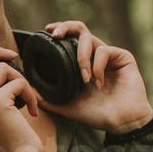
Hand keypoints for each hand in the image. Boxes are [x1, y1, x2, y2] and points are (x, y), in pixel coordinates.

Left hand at [37, 21, 152, 133]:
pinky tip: (98, 83)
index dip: (60, 30)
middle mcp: (95, 56)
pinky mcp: (123, 57)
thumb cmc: (97, 115)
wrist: (121, 124)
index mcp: (82, 63)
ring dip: (82, 58)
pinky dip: (97, 66)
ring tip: (84, 79)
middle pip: (80, 29)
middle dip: (66, 27)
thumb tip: (29, 90)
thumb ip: (49, 99)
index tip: (47, 31)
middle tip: (55, 36)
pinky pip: (104, 51)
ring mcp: (109, 55)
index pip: (70, 39)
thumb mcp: (67, 106)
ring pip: (89, 39)